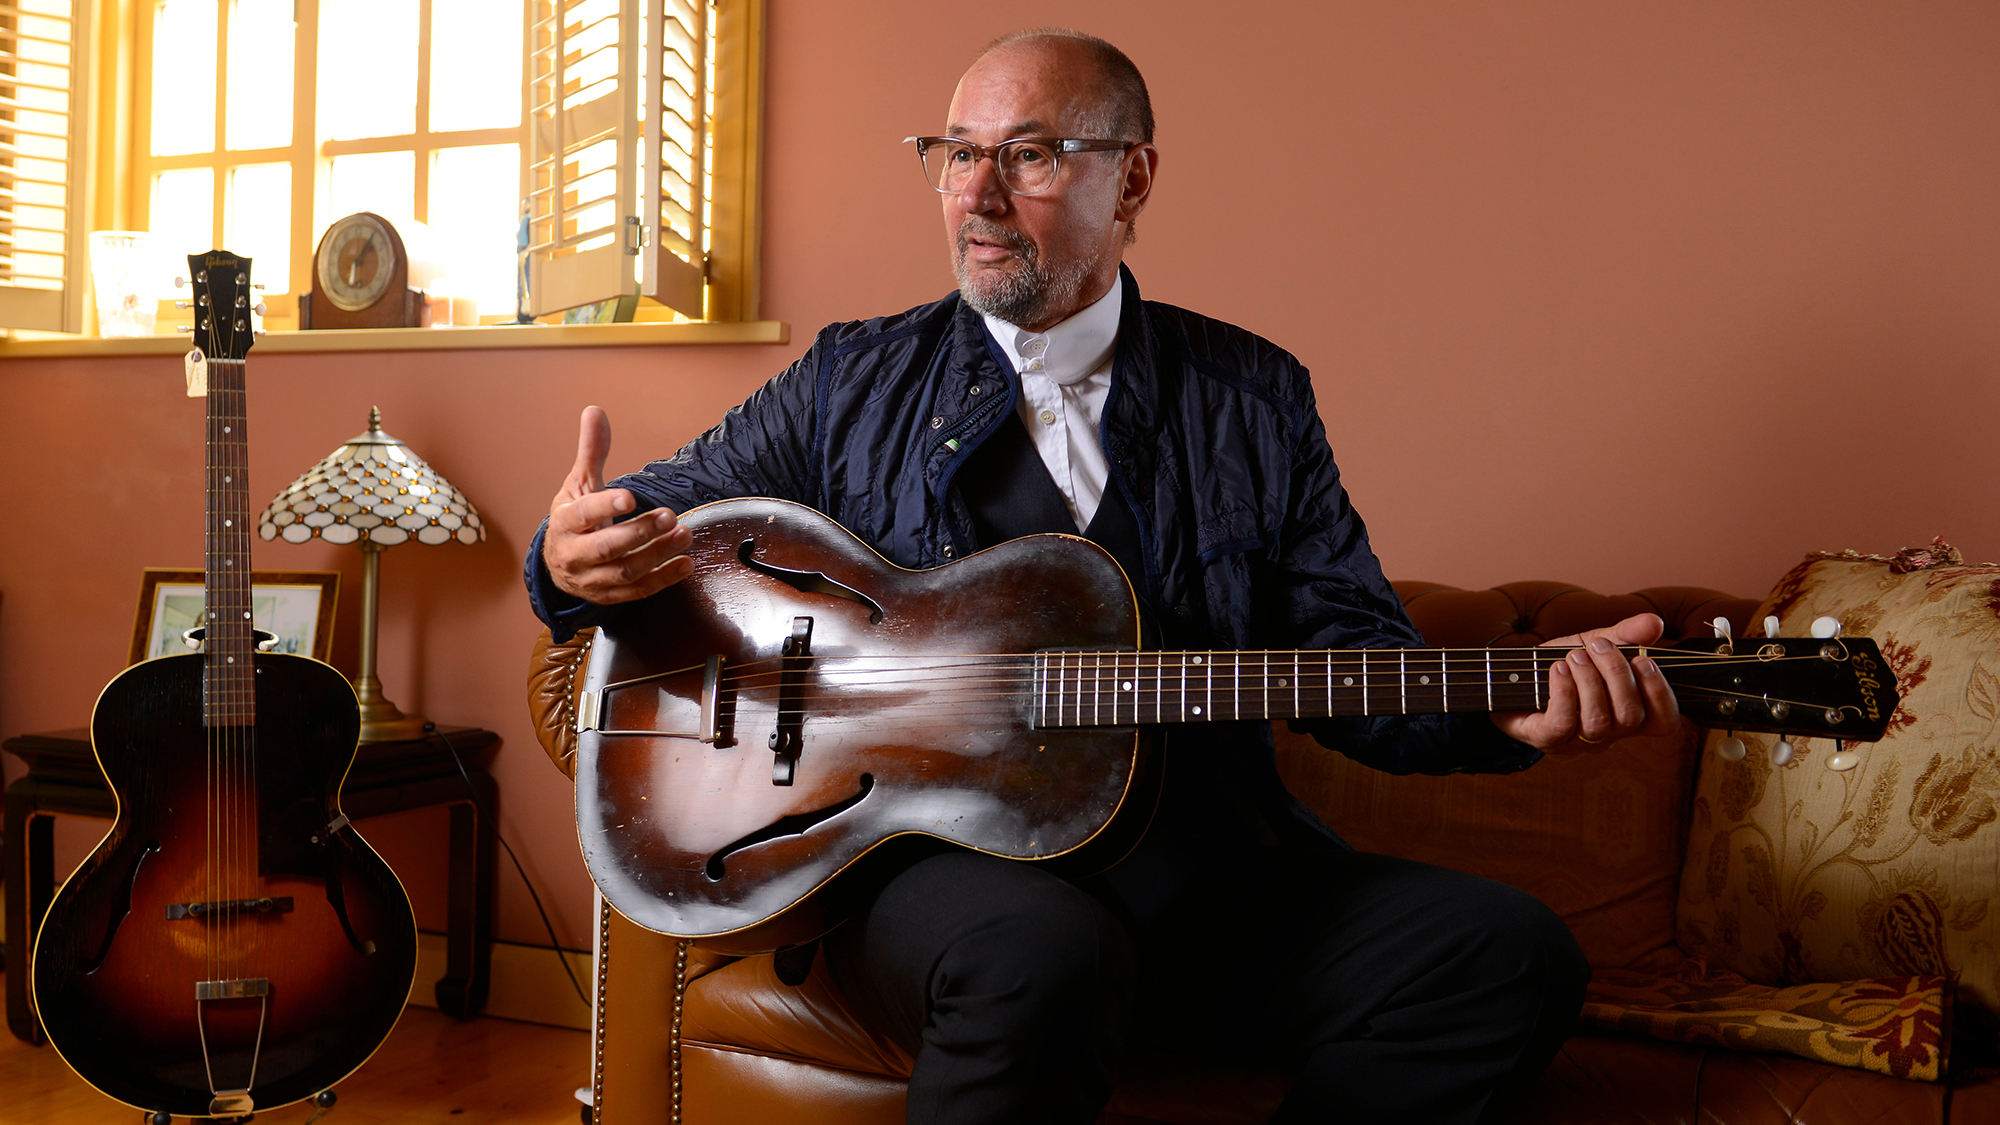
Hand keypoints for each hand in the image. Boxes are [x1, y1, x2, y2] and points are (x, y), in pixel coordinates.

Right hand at [542, 405, 693, 603]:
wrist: (557, 565)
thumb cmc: (572, 519)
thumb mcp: (578, 484)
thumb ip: (591, 451)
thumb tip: (594, 411)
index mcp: (565, 523)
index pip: (583, 515)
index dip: (605, 507)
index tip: (629, 497)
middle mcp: (574, 554)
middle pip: (607, 547)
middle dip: (640, 532)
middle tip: (670, 516)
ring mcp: (592, 579)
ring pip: (625, 572)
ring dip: (657, 555)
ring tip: (685, 535)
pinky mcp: (609, 596)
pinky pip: (638, 592)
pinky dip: (663, 580)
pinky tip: (686, 563)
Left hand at [1492, 612, 1684, 750]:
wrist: (1510, 678)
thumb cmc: (1559, 665)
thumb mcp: (1593, 642)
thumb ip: (1625, 634)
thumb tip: (1656, 622)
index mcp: (1626, 712)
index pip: (1663, 721)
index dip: (1660, 693)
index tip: (1642, 658)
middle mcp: (1608, 733)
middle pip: (1631, 716)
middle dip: (1617, 674)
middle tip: (1597, 646)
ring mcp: (1577, 741)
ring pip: (1599, 721)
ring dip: (1589, 681)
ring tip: (1573, 656)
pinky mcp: (1546, 739)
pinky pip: (1564, 724)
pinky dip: (1564, 692)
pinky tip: (1557, 670)